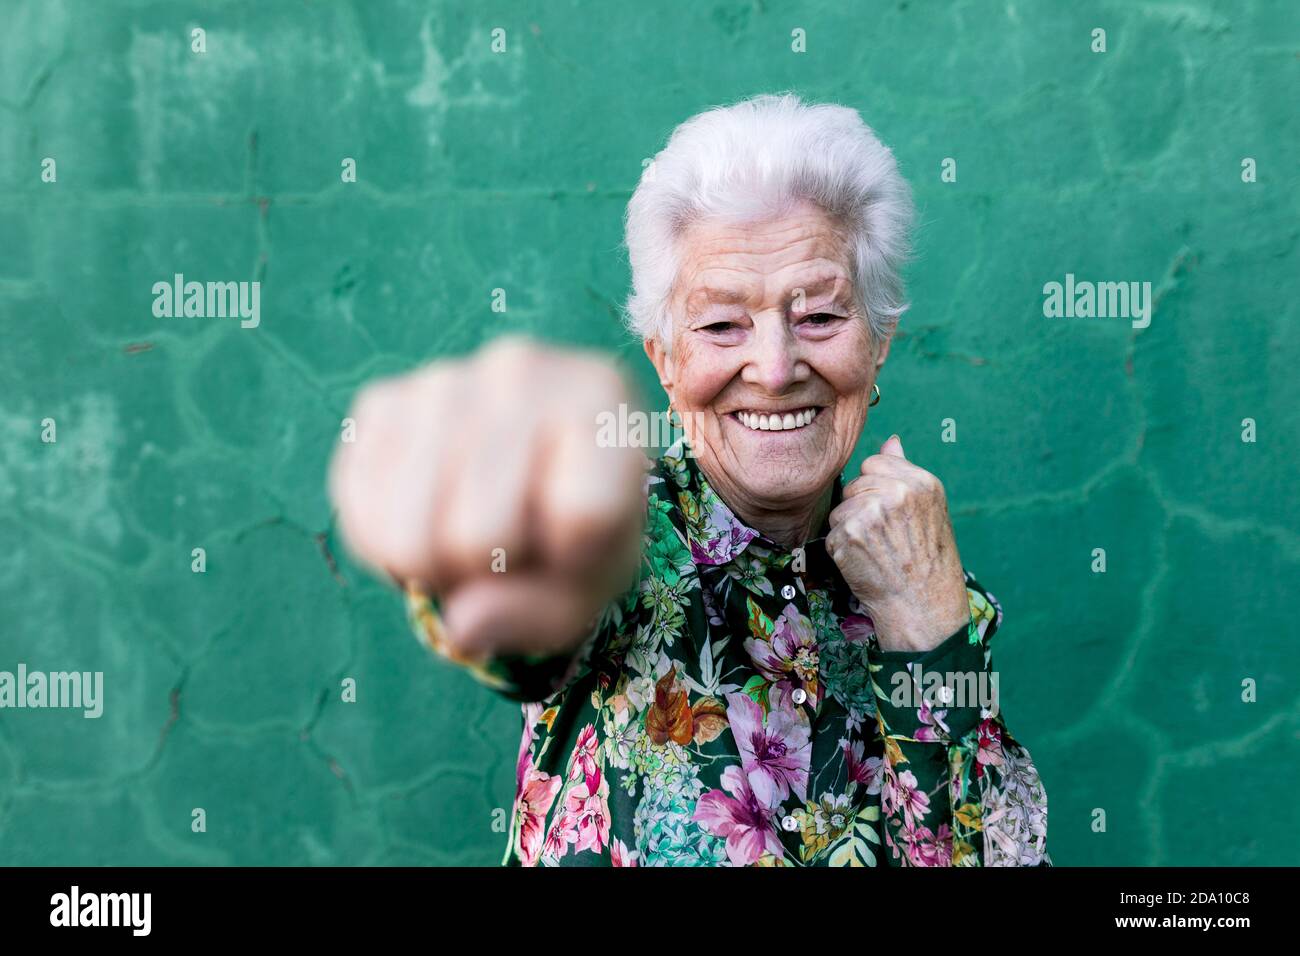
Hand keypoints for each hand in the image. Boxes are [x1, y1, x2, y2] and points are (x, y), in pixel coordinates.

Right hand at [329, 336, 647, 658]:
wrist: (529, 463)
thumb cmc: (577, 526)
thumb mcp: (592, 579)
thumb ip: (542, 612)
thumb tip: (463, 624)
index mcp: (601, 398)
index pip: (581, 518)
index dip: (572, 563)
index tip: (576, 541)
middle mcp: (519, 370)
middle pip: (480, 536)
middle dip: (490, 571)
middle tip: (510, 544)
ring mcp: (440, 380)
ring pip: (409, 536)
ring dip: (432, 563)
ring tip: (468, 531)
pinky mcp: (380, 400)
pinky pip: (359, 512)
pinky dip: (384, 543)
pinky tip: (426, 515)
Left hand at [825, 434, 969, 652]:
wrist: (924, 607)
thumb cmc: (929, 562)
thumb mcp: (930, 510)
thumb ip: (906, 473)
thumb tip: (890, 441)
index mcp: (921, 482)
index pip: (874, 463)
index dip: (874, 488)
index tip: (887, 512)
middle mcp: (897, 492)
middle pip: (854, 485)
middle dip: (860, 508)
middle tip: (883, 537)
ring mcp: (871, 512)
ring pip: (840, 508)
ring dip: (849, 529)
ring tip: (876, 551)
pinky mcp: (849, 534)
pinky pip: (832, 533)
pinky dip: (842, 550)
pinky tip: (864, 563)